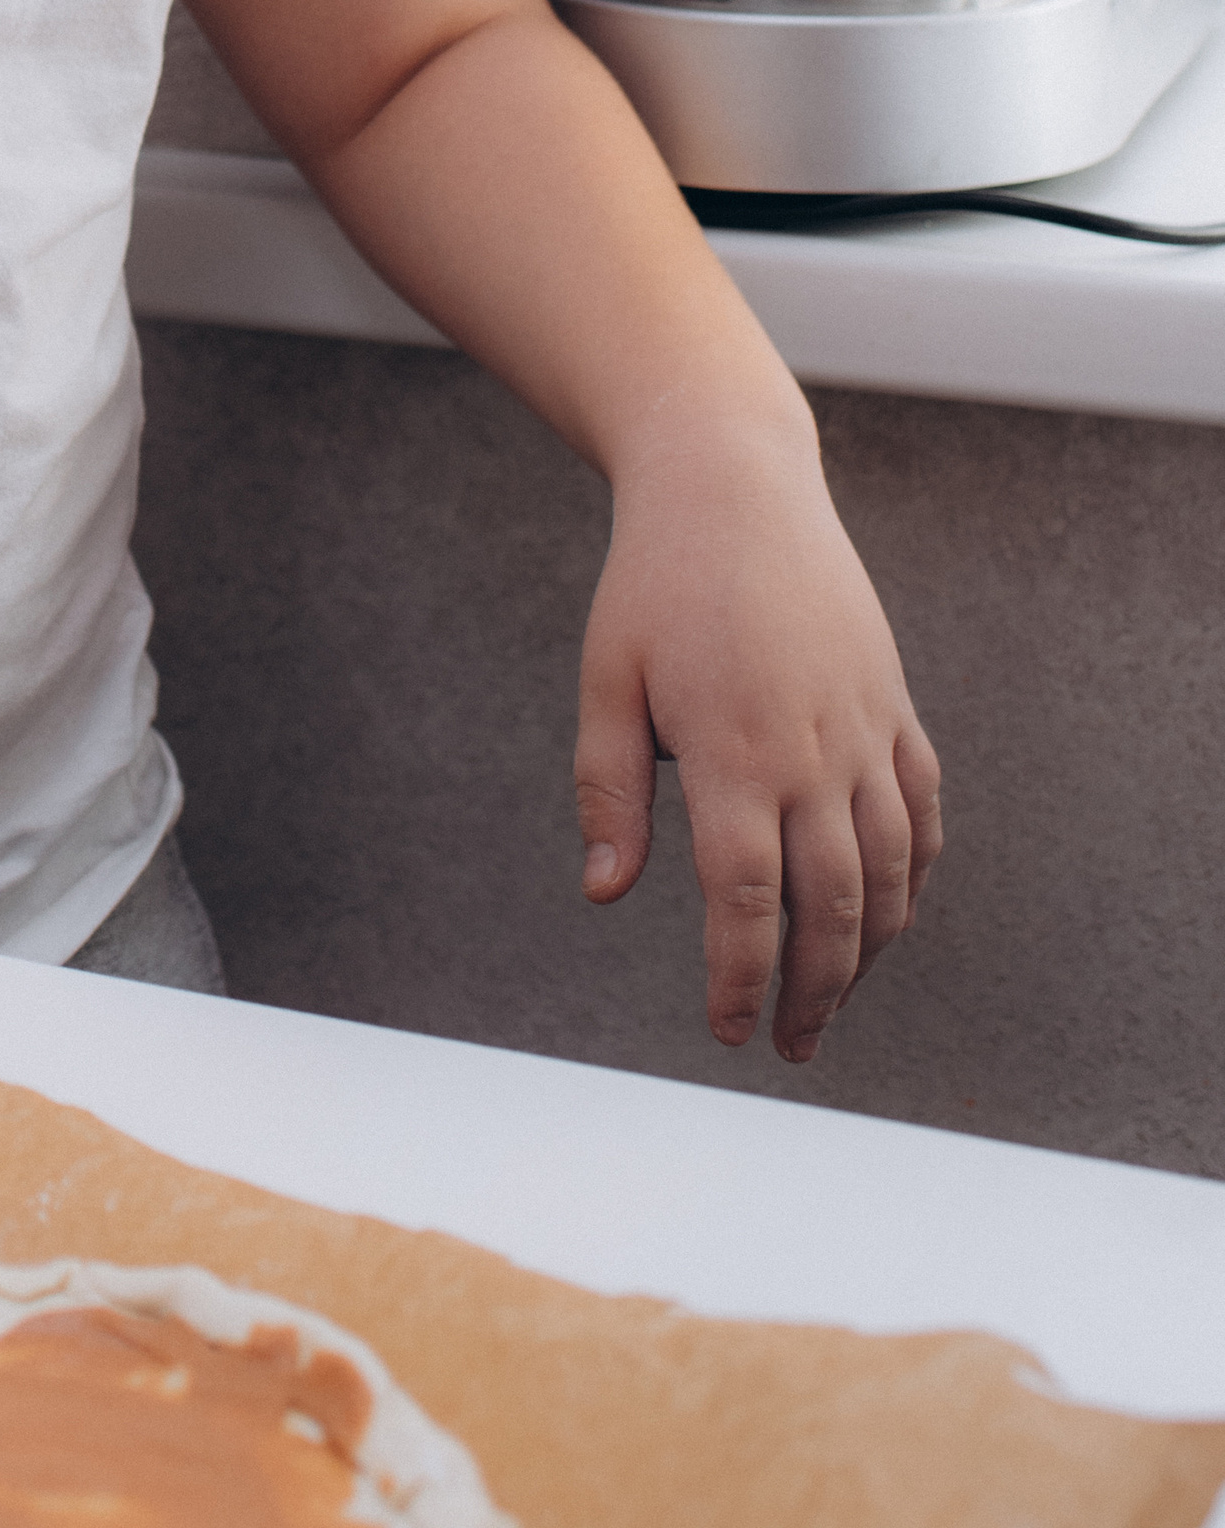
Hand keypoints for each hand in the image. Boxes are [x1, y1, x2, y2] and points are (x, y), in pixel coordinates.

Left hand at [576, 423, 942, 1062]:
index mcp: (733, 752)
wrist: (735, 485)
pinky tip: (892, 913)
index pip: (747, 900)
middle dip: (813, 989)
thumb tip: (604, 892)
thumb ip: (609, 790)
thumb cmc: (655, 582)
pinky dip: (916, 875)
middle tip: (786, 1043)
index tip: (729, 1030)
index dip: (742, 977)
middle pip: (832, 905)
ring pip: (892, 871)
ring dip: (871, 950)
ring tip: (834, 998)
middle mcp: (813, 751)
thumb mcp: (606, 679)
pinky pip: (924, 811)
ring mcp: (865, 728)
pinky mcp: (894, 704)